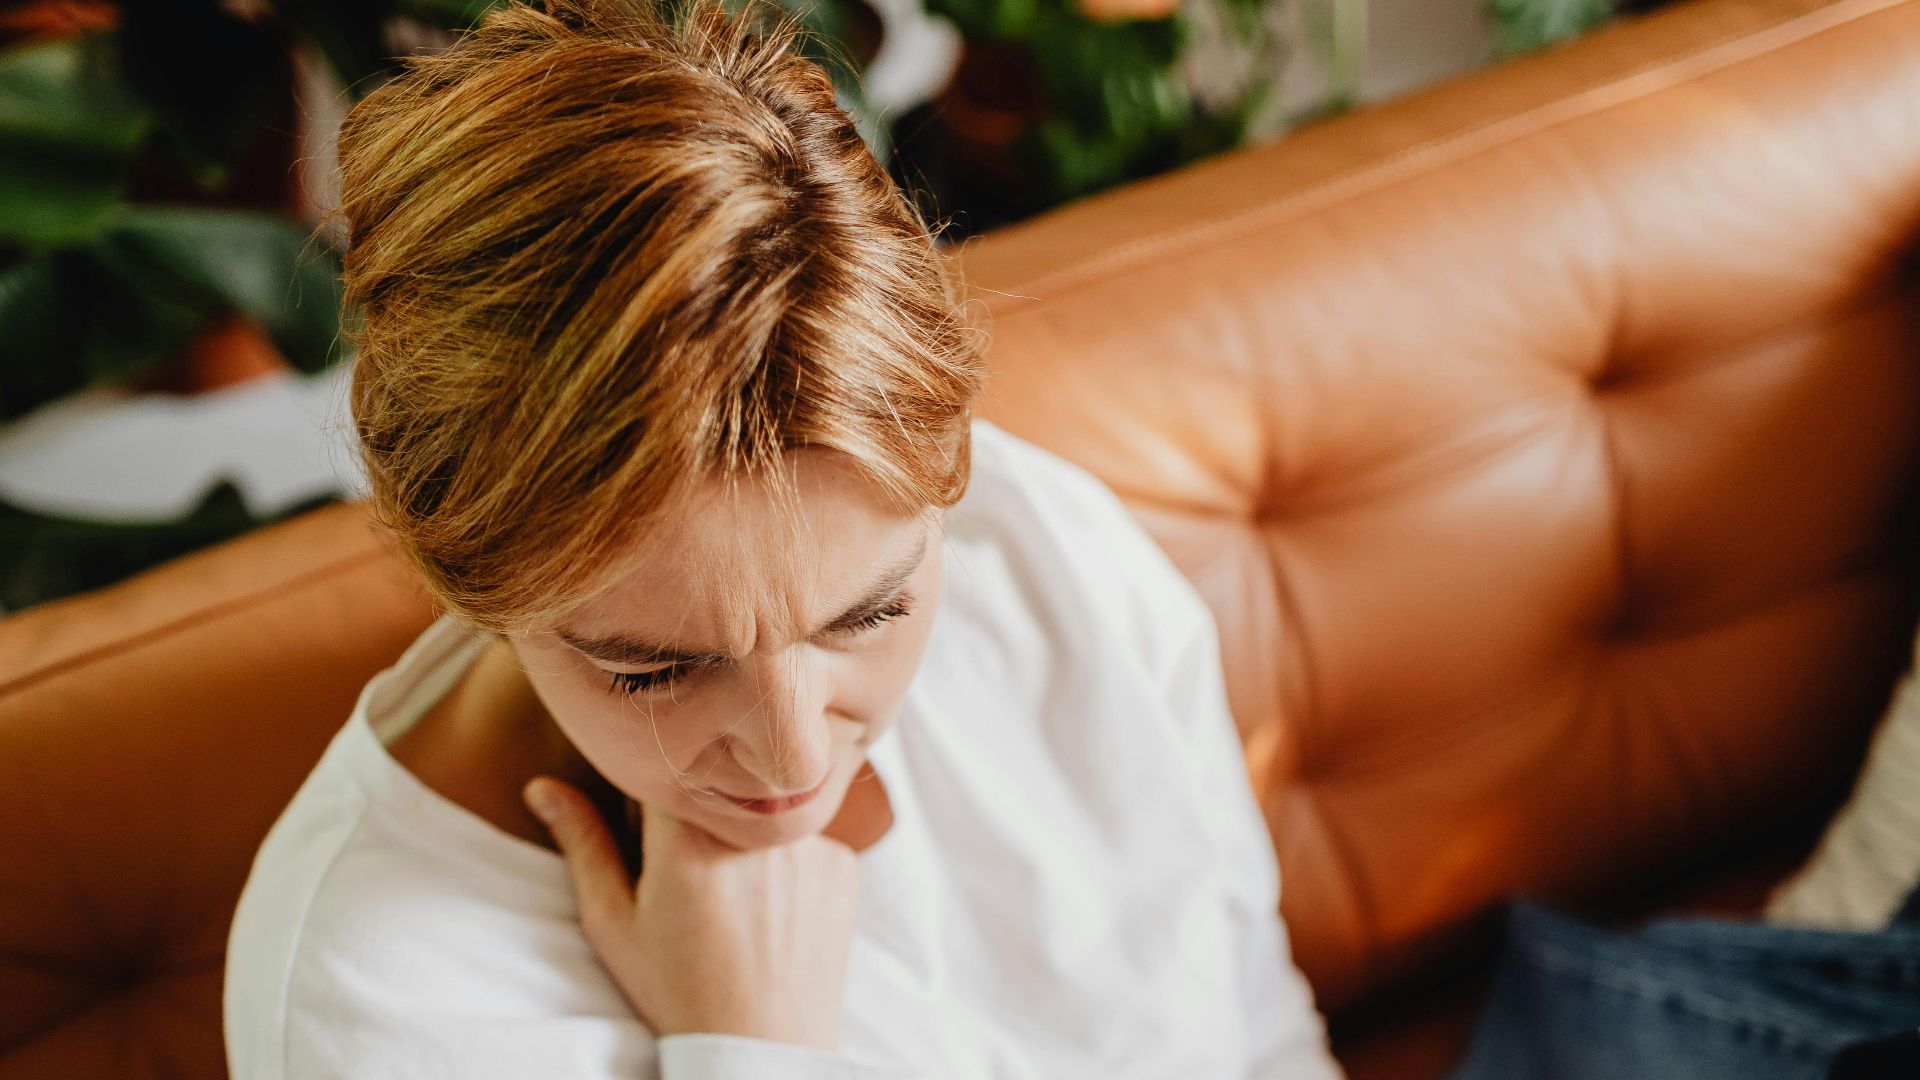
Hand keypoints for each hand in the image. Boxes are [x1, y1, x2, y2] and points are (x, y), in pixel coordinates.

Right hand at [523, 777, 860, 1052]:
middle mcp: (754, 832)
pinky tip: (776, 907)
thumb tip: (541, 788)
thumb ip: (583, 845)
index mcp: (688, 840)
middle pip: (724, 782)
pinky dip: (790, 859)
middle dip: (706, 810)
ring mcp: (807, 844)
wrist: (764, 1047)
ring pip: (766, 807)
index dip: (657, 785)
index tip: (653, 823)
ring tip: (739, 897)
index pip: (669, 766)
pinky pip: (807, 836)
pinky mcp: (842, 862)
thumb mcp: (615, 924)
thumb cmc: (678, 989)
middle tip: (701, 873)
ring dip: (750, 832)